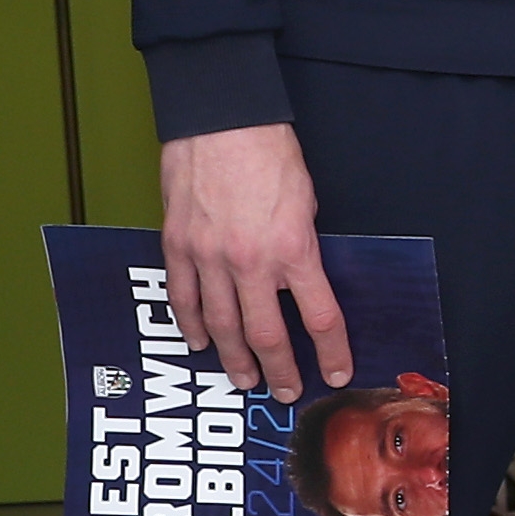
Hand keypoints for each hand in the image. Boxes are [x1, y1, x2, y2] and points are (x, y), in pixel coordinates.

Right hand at [157, 123, 351, 398]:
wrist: (222, 122)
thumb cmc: (271, 155)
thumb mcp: (308, 204)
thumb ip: (302, 247)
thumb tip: (301, 280)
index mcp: (294, 250)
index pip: (320, 318)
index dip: (332, 352)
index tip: (337, 373)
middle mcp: (250, 262)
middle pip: (267, 334)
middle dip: (279, 370)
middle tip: (285, 392)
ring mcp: (209, 257)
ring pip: (221, 325)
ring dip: (233, 358)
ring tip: (242, 380)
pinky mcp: (177, 246)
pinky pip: (183, 297)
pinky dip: (190, 324)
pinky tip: (198, 342)